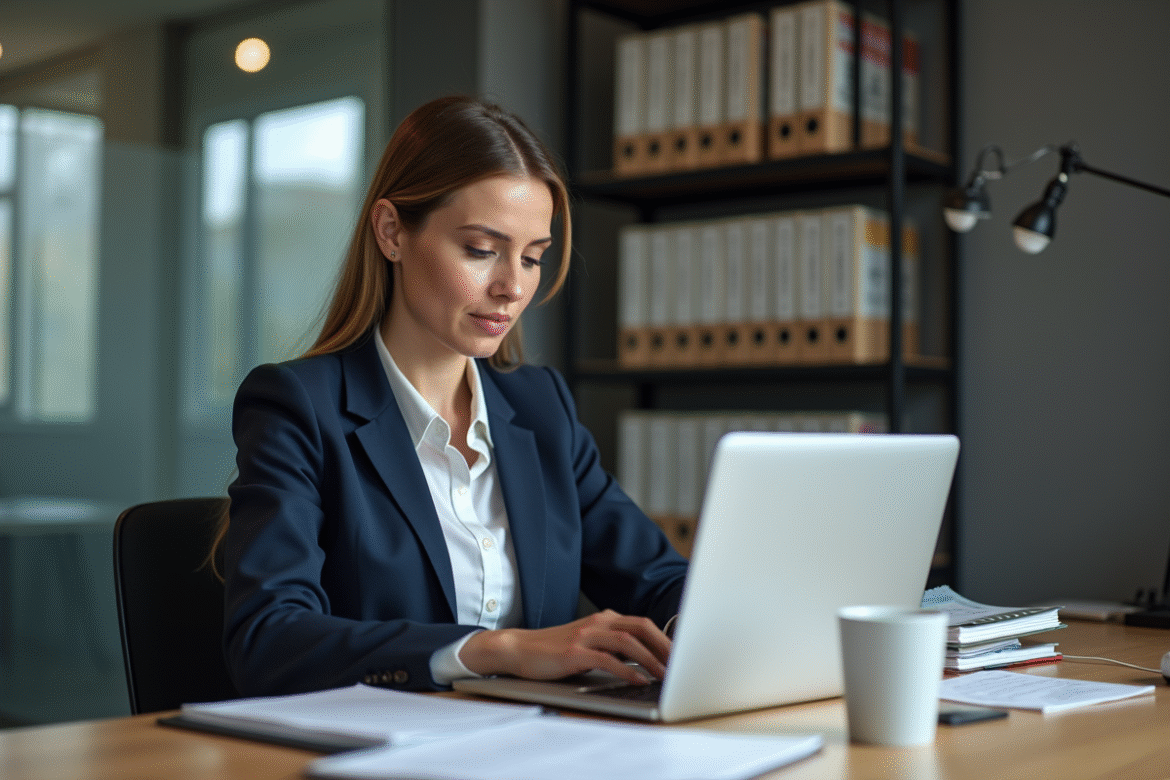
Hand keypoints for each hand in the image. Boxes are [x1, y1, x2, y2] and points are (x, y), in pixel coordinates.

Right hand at [458, 609, 670, 684]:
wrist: (519, 649)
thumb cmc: (555, 650)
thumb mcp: (588, 643)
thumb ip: (612, 646)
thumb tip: (644, 660)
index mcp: (604, 619)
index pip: (643, 624)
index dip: (665, 638)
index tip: (682, 656)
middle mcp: (598, 622)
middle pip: (641, 627)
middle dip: (665, 645)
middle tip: (682, 664)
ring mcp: (586, 635)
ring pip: (628, 641)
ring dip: (651, 658)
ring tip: (665, 675)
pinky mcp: (575, 651)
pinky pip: (607, 659)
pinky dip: (627, 669)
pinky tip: (639, 679)